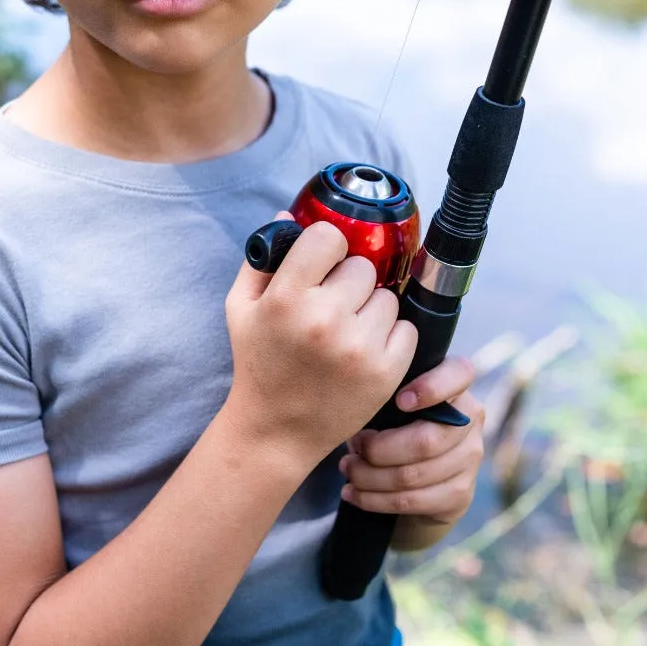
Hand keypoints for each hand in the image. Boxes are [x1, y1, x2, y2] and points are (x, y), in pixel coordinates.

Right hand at [225, 213, 417, 478]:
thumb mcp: (241, 309)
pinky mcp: (384, 371)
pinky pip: (406, 328)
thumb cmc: (259, 365)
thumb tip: (289, 215)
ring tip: (348, 330)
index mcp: (286, 298)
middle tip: (332, 305)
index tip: (323, 263)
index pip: (328, 237)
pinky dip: (390, 336)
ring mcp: (358, 347)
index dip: (327, 247)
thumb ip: (261, 261)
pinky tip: (364, 350)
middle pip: (362, 266)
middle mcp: (324, 319)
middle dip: (348, 281)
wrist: (275, 430)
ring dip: (371, 308)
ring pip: (386, 297)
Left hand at [338, 355, 484, 527]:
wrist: (419, 478)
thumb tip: (355, 417)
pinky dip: (374, 500)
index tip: (399, 402)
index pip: (459, 375)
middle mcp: (472, 421)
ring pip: (412, 475)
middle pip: (425, 441)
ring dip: (369, 476)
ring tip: (347, 469)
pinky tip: (353, 494)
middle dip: (378, 449)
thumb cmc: (398, 427)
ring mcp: (470, 459)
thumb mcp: (393, 406)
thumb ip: (384, 400)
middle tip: (352, 447)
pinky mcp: (460, 494)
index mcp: (457, 388)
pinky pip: (411, 501)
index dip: (431, 388)